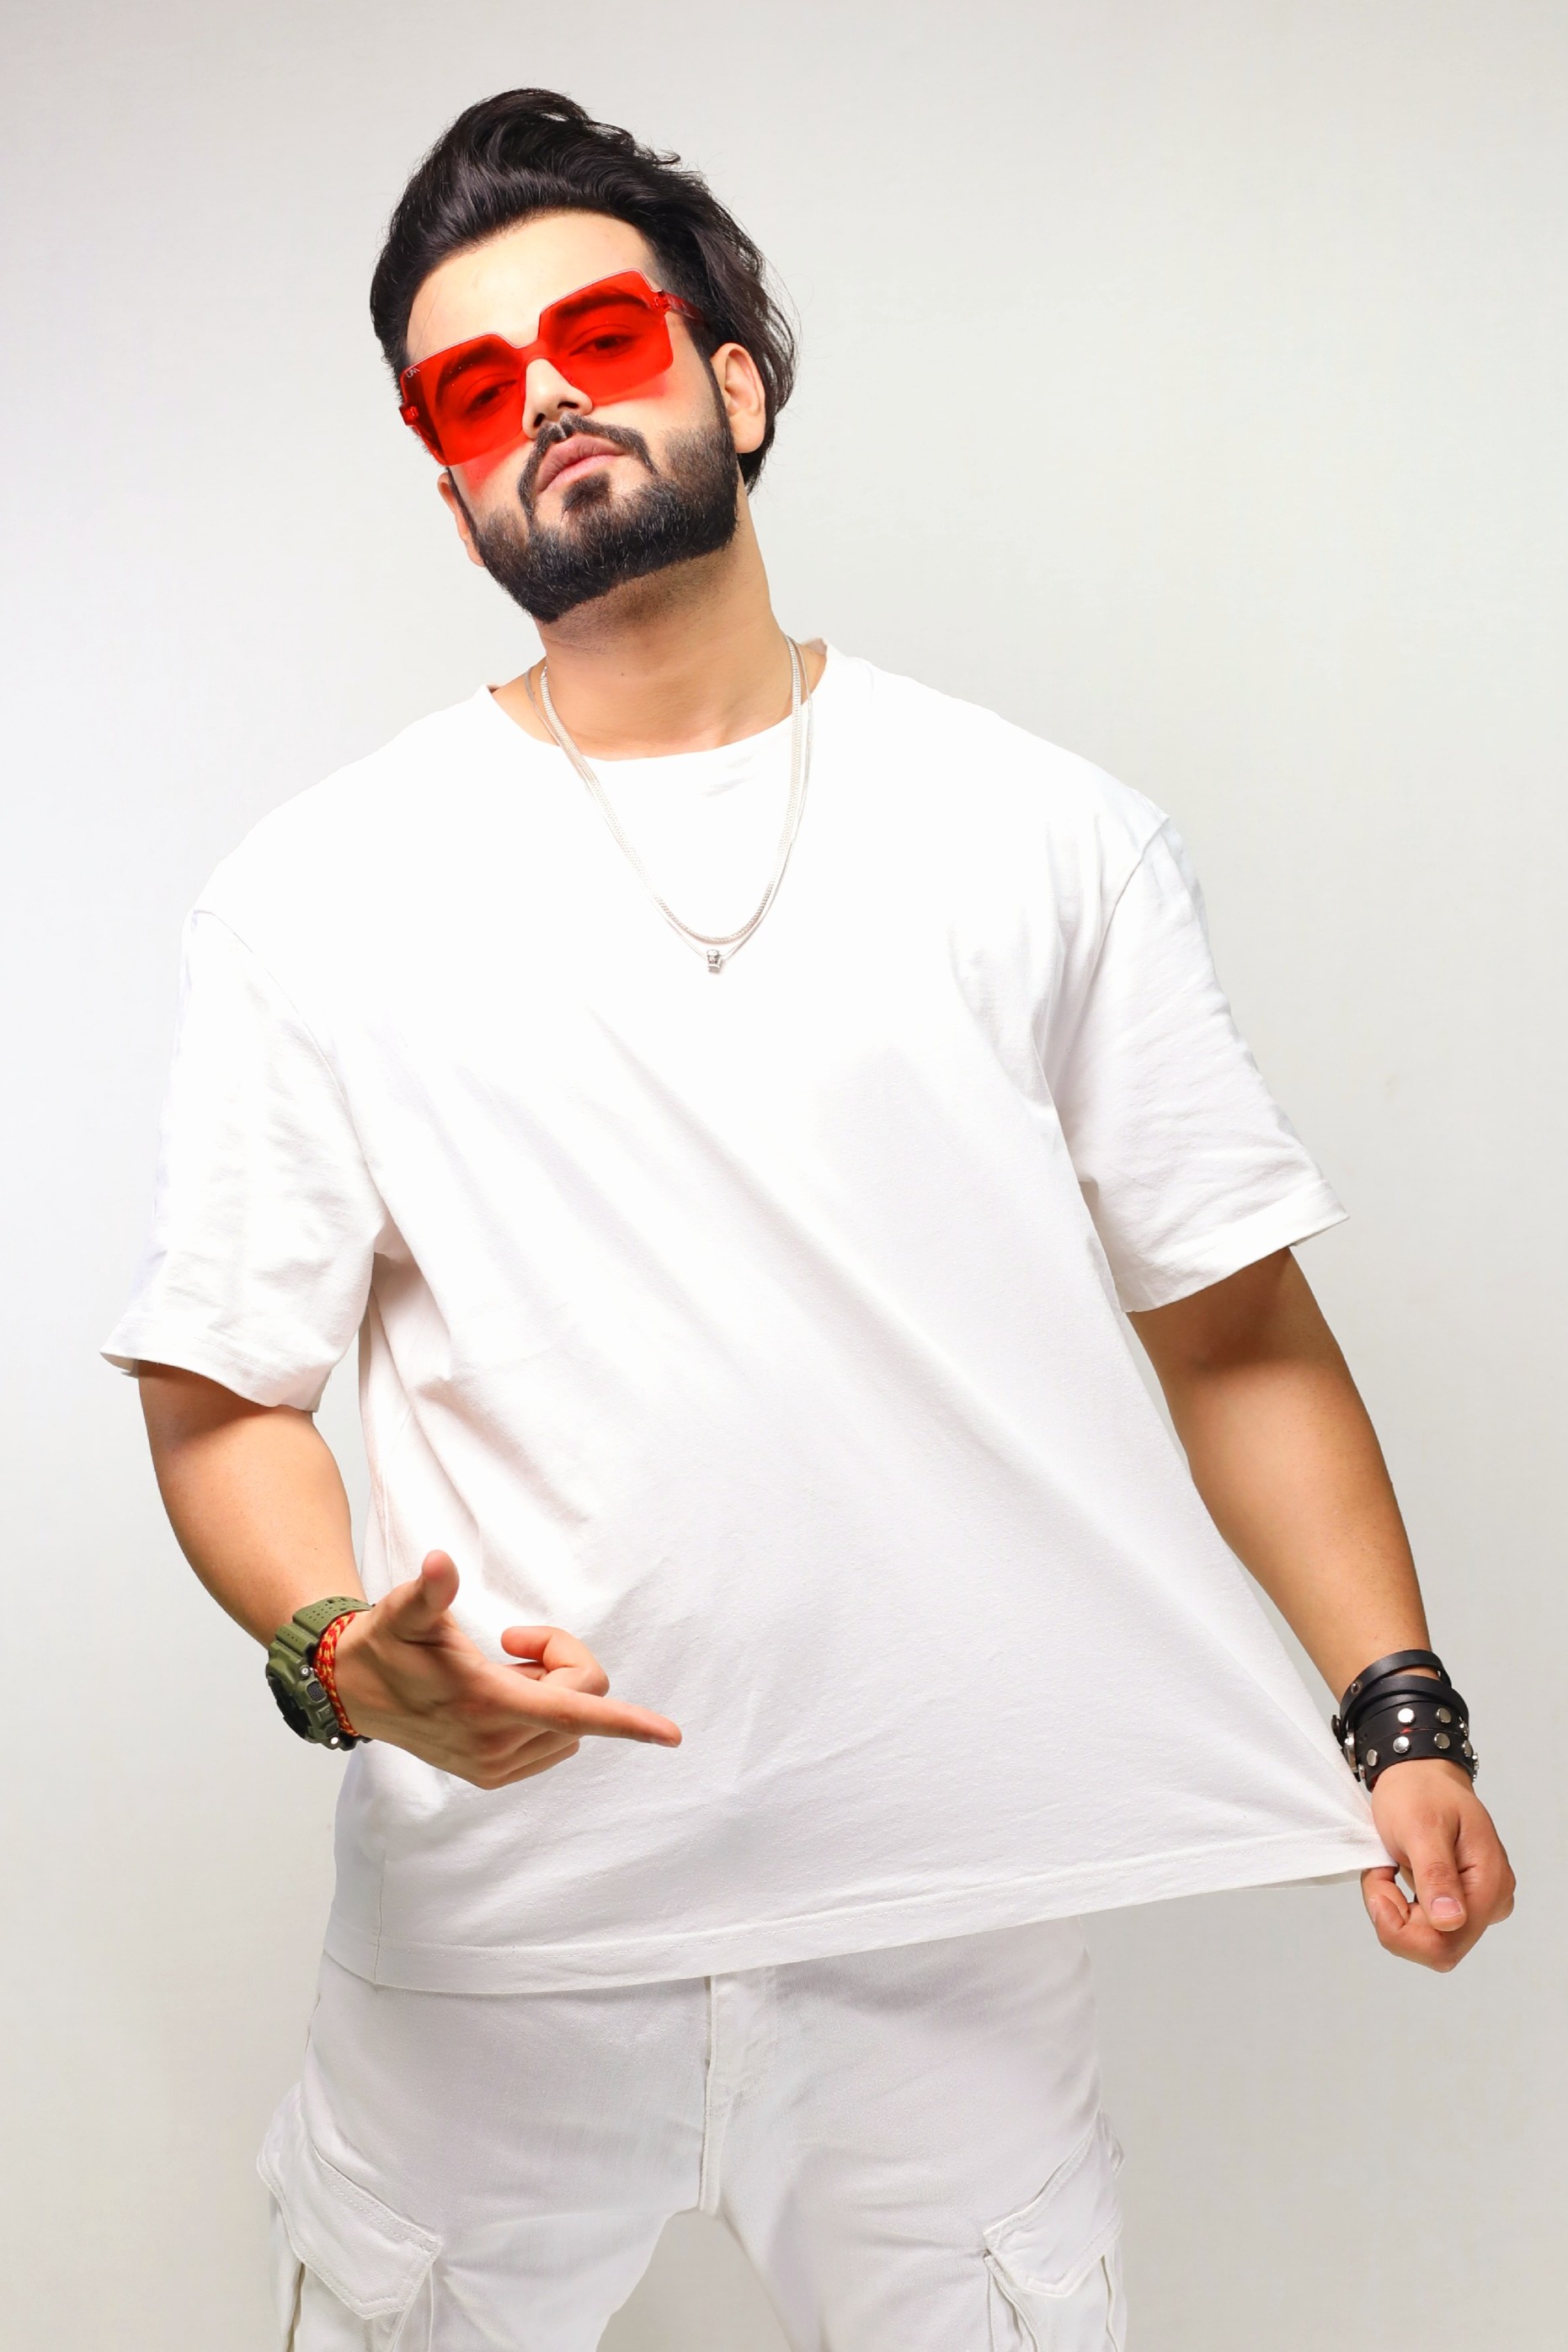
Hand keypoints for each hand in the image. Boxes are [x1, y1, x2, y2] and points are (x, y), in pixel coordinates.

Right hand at [331, 1551, 680, 1788]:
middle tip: (515, 1640)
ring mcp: (495, 1765)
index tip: (671, 1734)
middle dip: (562, 1663)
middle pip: (580, 1701)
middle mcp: (496, 1744)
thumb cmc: (387, 1643)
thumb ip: (429, 1591)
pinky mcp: (493, 1774)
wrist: (354, 1690)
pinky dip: (544, 1714)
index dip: (626, 1722)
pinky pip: (555, 1742)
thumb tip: (441, 1564)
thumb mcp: (404, 1610)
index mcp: (486, 1704)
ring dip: (553, 1691)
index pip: (572, 1712)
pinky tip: (501, 1695)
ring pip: (571, 1724)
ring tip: (501, 1671)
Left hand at [1362, 1760, 1513, 1969]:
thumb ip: (1436, 1875)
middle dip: (1396, 1918)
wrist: (1418, 1773)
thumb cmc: (1420, 1792)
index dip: (1401, 1927)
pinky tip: (1397, 1874)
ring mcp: (1477, 1904)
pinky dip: (1401, 1907)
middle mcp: (1491, 1900)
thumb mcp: (1420, 1827)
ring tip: (1390, 1867)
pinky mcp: (1461, 1903)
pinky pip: (1426, 1927)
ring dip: (1396, 1911)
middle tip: (1382, 1872)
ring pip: (1428, 1941)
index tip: (1380, 1885)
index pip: (1446, 1943)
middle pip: (1437, 1948)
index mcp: (1489, 1883)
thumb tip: (1451, 1921)